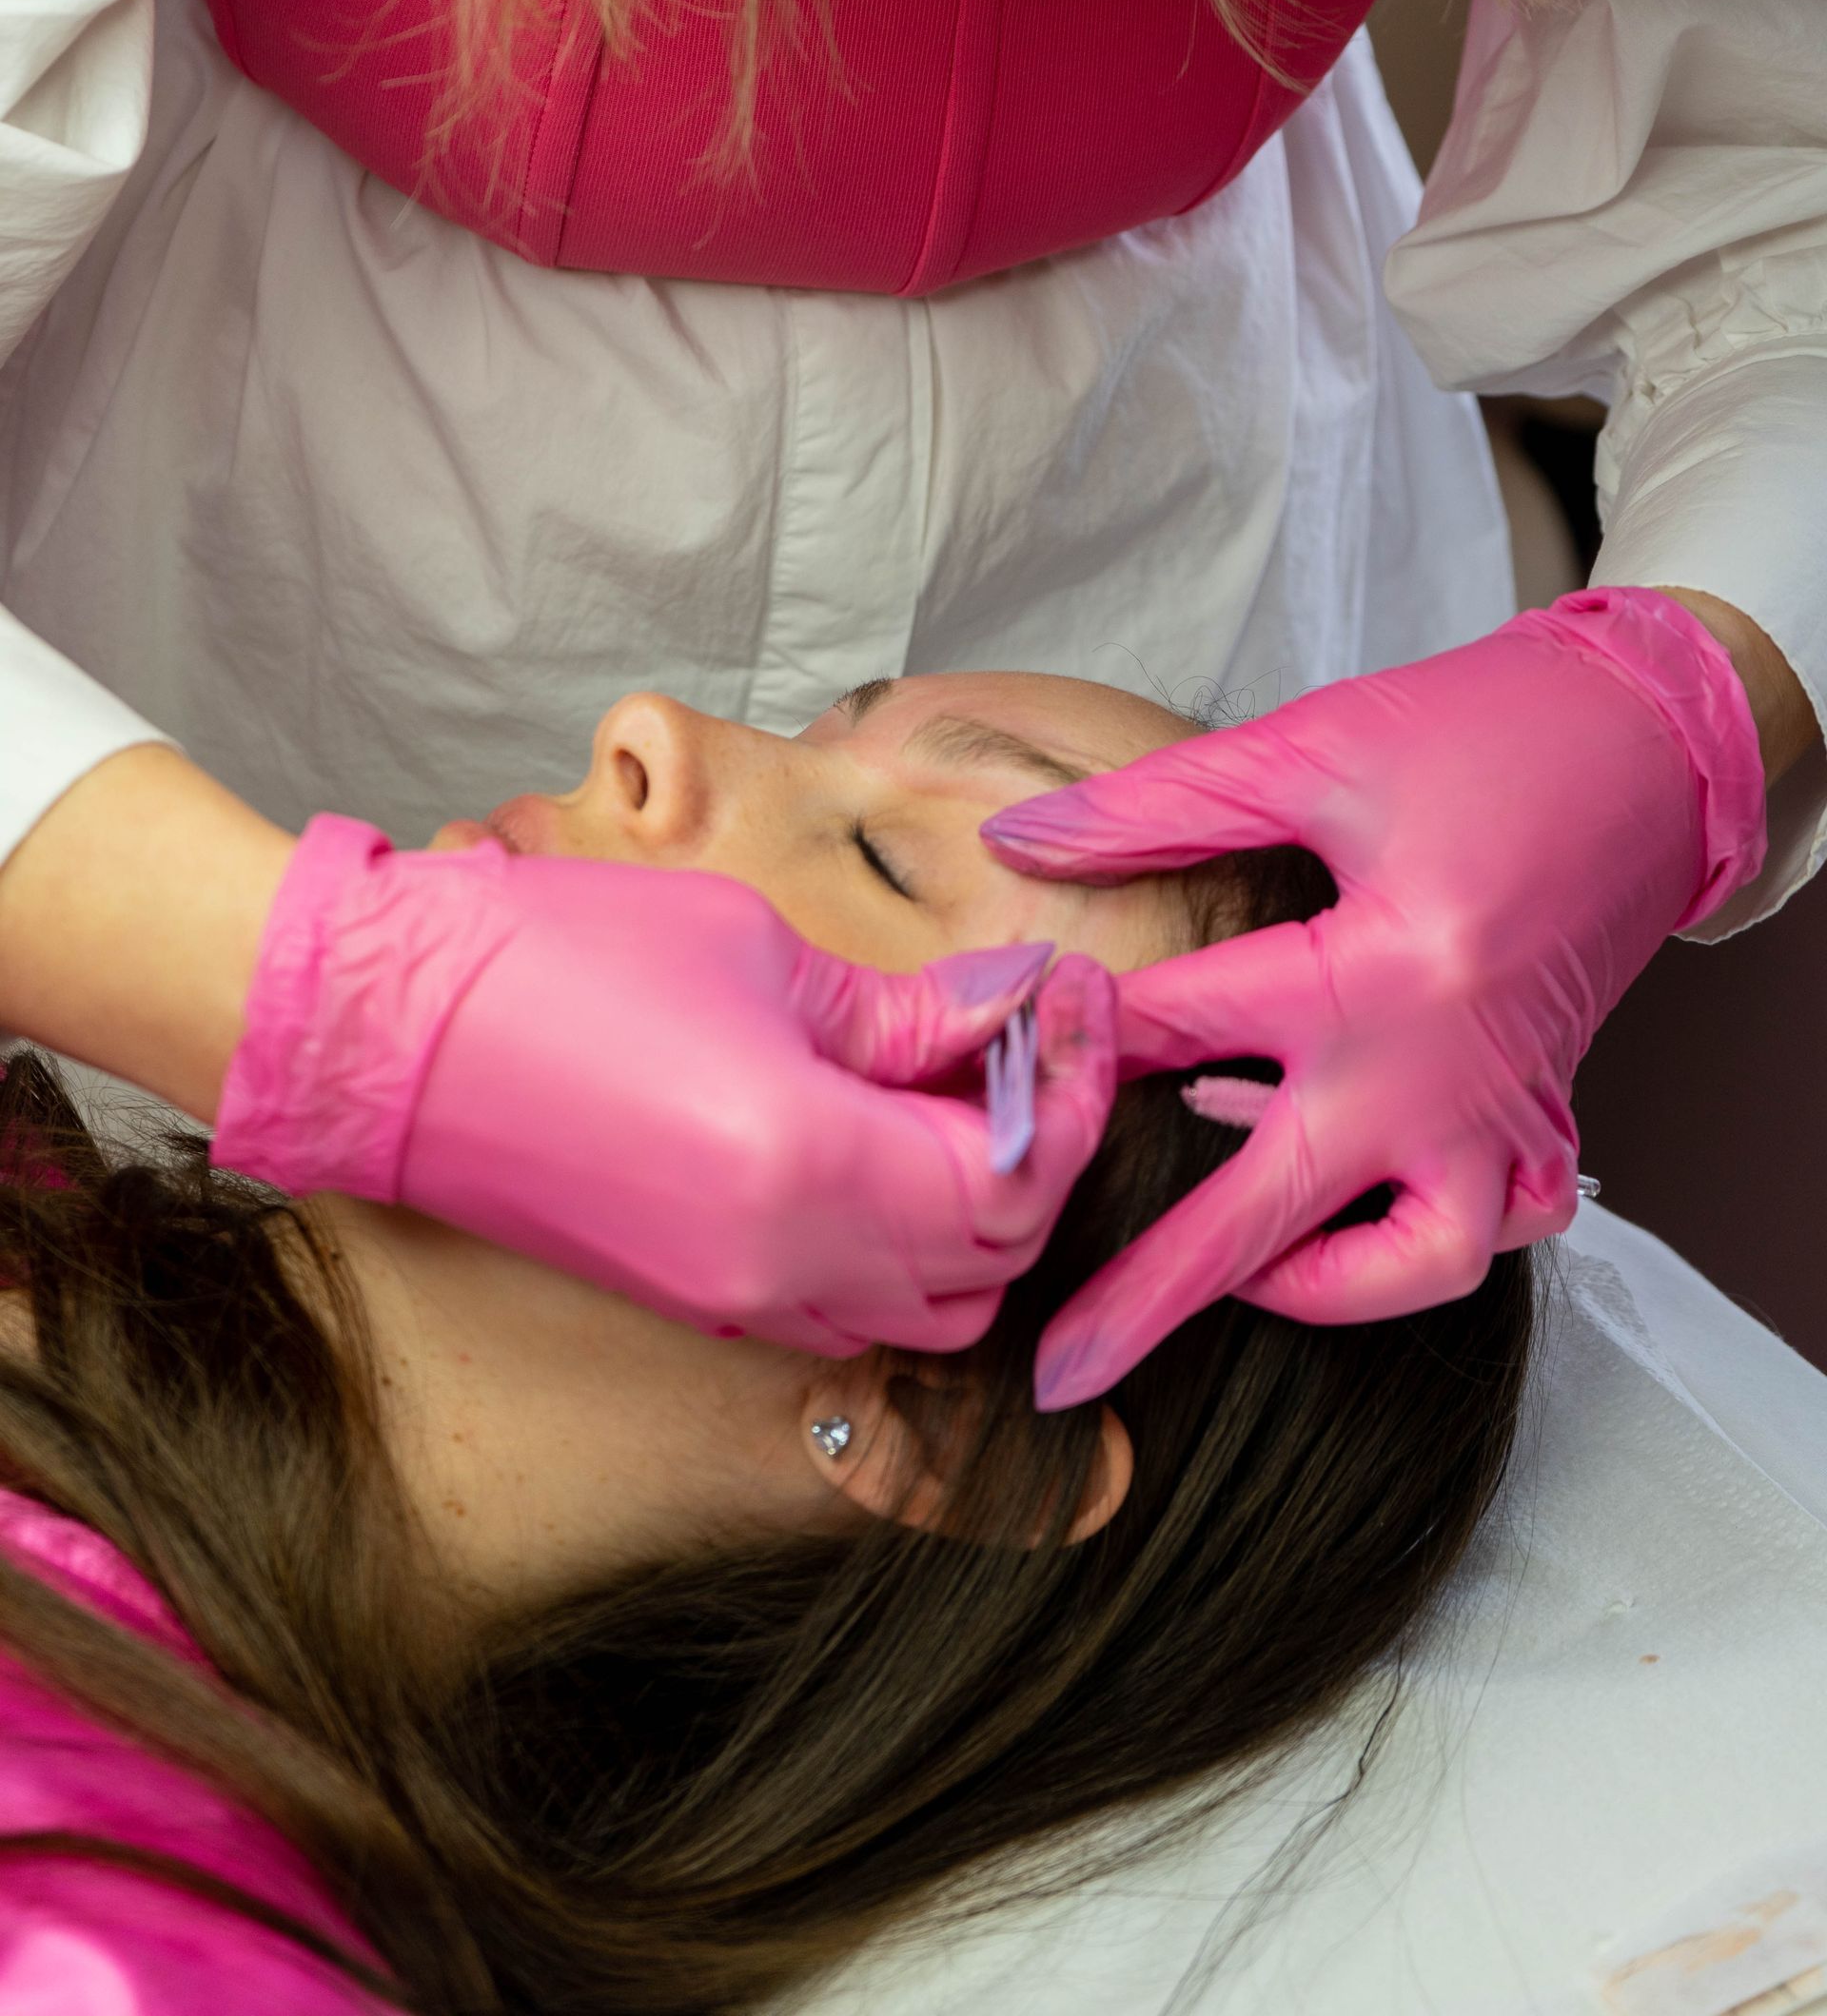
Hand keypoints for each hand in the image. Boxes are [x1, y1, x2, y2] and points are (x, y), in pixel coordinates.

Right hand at [213, 819, 1117, 1352]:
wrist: (384, 1036)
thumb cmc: (556, 960)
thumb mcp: (757, 951)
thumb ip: (904, 1010)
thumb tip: (1015, 1007)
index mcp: (813, 1170)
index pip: (1022, 1174)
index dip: (1073, 1083)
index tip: (1077, 994)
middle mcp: (787, 1268)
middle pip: (995, 1260)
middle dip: (1041, 1149)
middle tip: (1030, 1034)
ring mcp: (735, 1303)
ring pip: (928, 1308)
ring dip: (976, 1214)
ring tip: (955, 1090)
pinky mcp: (692, 1302)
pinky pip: (847, 1309)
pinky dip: (899, 1248)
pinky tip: (877, 1139)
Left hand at [983, 589, 1766, 1406]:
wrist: (1653, 743)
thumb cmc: (1494, 732)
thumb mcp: (1312, 749)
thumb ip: (1160, 807)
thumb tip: (1021, 845)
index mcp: (1384, 969)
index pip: (1188, 1026)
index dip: (1085, 1037)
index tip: (1006, 1054)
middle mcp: (1445, 1070)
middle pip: (1274, 1211)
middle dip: (1156, 1292)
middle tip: (1062, 1366)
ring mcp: (1502, 1112)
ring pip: (1410, 1266)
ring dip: (1312, 1289)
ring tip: (1227, 1275)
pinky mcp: (1541, 1119)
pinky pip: (1488, 1234)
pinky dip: (1415, 1247)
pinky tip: (1349, 1214)